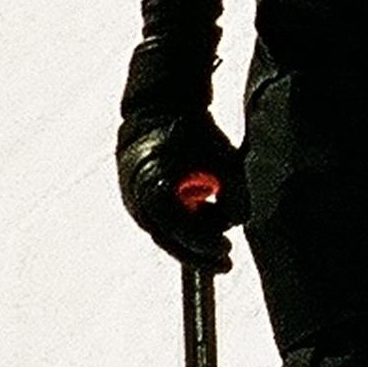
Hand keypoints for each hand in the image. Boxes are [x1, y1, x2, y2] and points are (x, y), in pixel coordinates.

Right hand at [117, 115, 245, 259]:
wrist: (160, 105)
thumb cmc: (194, 131)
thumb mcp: (223, 160)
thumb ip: (233, 195)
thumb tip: (236, 222)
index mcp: (153, 185)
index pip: (179, 229)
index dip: (204, 244)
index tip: (227, 251)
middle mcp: (135, 197)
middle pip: (168, 239)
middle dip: (198, 254)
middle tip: (225, 262)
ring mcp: (131, 199)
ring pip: (163, 232)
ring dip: (190, 240)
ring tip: (217, 239)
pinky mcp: (134, 198)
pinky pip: (159, 220)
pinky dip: (180, 226)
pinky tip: (203, 221)